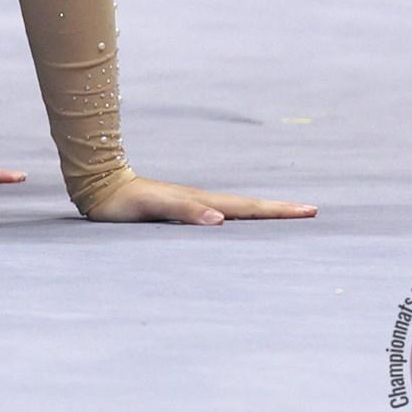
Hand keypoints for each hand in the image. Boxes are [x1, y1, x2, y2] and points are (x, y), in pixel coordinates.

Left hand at [84, 174, 316, 224]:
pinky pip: (220, 216)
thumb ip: (185, 211)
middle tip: (311, 211)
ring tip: (286, 216)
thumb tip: (219, 220)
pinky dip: (239, 219)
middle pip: (248, 207)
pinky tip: (239, 225)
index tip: (308, 210)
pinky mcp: (182, 212)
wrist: (100, 187)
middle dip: (279, 210)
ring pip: (236, 211)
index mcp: (201, 201)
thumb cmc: (123, 201)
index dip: (277, 210)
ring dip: (262, 213)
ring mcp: (193, 205)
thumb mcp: (153, 206)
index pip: (247, 207)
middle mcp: (202, 202)